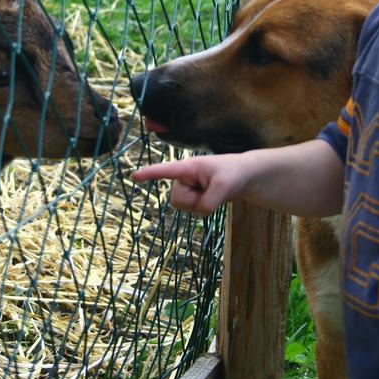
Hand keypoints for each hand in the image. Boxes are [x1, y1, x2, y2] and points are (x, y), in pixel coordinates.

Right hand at [132, 154, 249, 216]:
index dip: (150, 173)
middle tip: (212, 189)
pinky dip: (205, 208)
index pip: (165, 170)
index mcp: (188, 167)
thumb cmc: (234, 173)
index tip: (134, 176)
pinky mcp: (193, 198)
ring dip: (200, 205)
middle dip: (194, 201)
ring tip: (213, 192)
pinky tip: (213, 197)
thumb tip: (200, 211)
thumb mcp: (225, 185)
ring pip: (184, 207)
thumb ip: (210, 200)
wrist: (245, 178)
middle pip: (177, 200)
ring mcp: (188, 189)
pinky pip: (193, 211)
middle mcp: (183, 178)